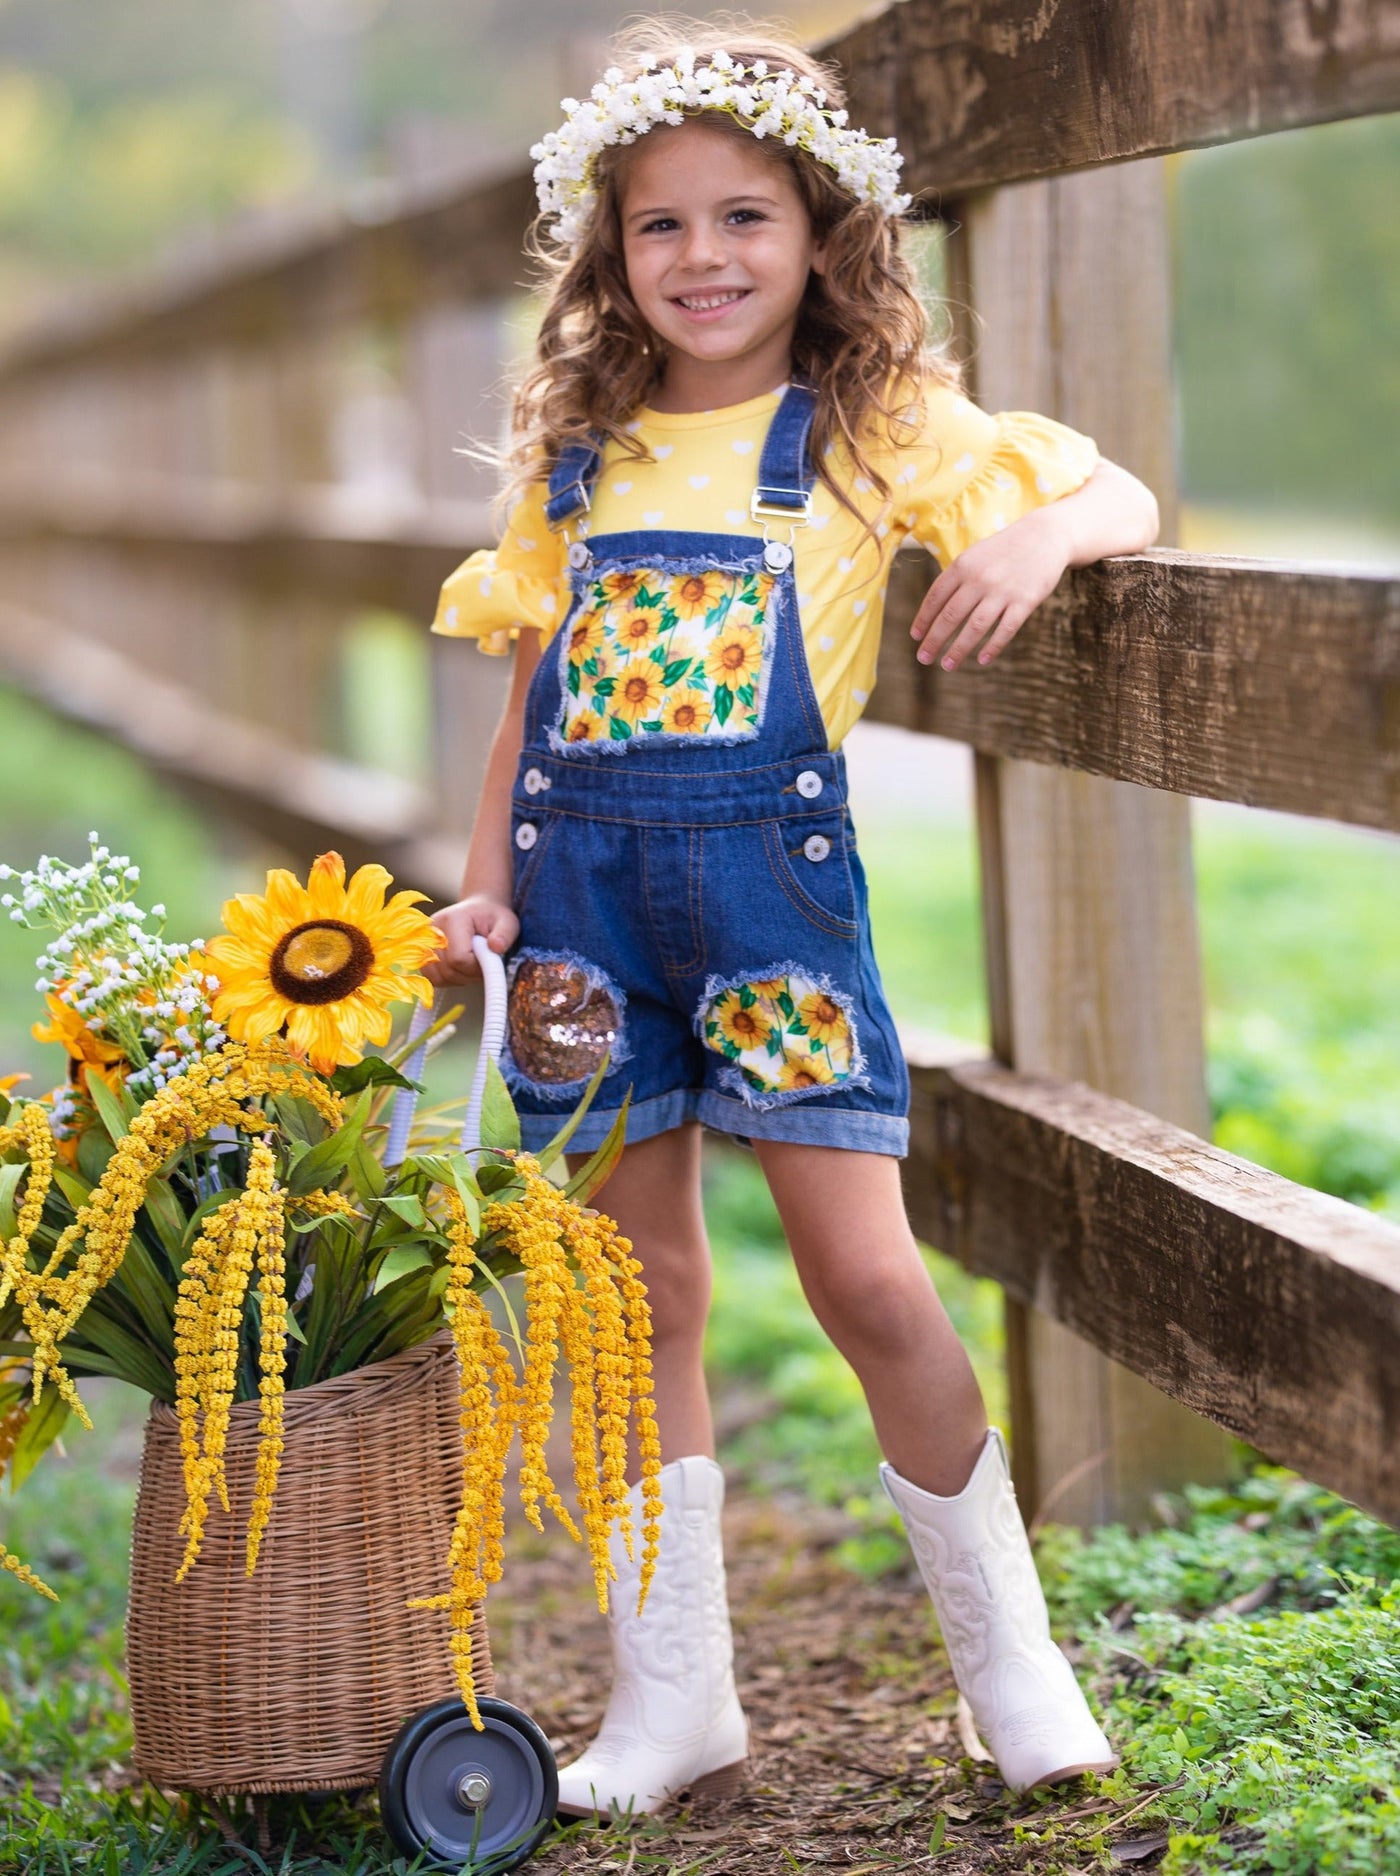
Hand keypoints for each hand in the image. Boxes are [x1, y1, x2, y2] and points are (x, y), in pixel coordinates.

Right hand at [424, 894, 518, 985]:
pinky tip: (461, 968)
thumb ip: (504, 935)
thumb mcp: (507, 922)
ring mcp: (423, 941)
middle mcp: (432, 929)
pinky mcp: (421, 952)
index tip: (487, 959)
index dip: (476, 967)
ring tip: (472, 964)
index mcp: (453, 920)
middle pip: (448, 970)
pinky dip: (448, 979)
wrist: (477, 911)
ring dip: (459, 978)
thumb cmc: (492, 917)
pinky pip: (432, 978)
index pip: (459, 958)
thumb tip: (496, 947)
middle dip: (469, 974)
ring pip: (438, 977)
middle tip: (482, 963)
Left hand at [909, 506, 1072, 671]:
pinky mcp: (1025, 601)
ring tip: (948, 666)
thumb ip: (956, 578)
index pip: (935, 597)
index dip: (923, 619)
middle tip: (923, 658)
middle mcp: (980, 579)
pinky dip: (993, 647)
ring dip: (959, 650)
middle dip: (934, 640)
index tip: (915, 637)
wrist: (1045, 535)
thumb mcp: (975, 555)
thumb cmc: (1004, 550)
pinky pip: (1005, 630)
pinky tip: (982, 660)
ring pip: (975, 627)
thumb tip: (934, 610)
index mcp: (963, 565)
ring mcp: (1003, 591)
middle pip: (950, 616)